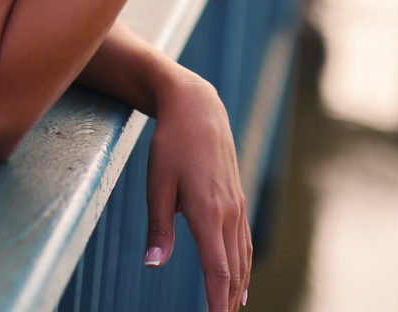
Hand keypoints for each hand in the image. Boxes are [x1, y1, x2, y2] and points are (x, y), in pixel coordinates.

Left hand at [144, 69, 250, 311]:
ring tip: (232, 309)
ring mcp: (236, 203)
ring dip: (238, 286)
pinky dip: (244, 264)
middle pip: (233, 269)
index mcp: (207, 211)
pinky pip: (244, 239)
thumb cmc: (171, 143)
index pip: (217, 269)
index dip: (216, 300)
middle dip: (227, 301)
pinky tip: (241, 277)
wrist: (197, 106)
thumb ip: (158, 227)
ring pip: (242, 255)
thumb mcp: (157, 183)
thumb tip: (153, 264)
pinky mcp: (236, 196)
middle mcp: (228, 211)